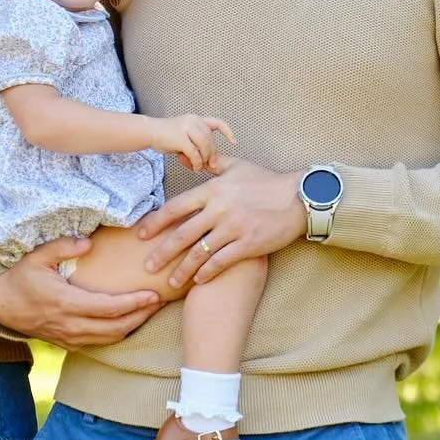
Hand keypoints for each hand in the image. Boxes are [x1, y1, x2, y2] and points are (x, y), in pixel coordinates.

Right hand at [0, 236, 161, 348]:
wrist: (2, 307)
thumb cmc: (22, 278)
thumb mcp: (37, 256)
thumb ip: (63, 247)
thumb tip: (89, 242)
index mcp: (66, 303)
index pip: (108, 308)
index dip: (134, 303)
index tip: (152, 294)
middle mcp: (71, 324)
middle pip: (116, 327)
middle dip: (141, 315)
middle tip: (160, 302)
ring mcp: (70, 337)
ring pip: (110, 338)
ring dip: (133, 326)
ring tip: (150, 311)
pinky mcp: (69, 343)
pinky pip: (100, 342)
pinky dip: (118, 333)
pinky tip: (129, 321)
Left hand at [136, 158, 304, 287]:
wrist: (298, 198)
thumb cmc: (267, 181)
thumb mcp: (238, 166)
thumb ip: (214, 164)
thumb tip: (194, 157)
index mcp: (213, 190)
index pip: (177, 207)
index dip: (156, 222)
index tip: (141, 234)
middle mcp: (219, 209)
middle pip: (183, 234)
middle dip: (163, 252)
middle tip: (147, 265)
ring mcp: (234, 228)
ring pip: (200, 252)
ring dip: (183, 269)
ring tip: (171, 283)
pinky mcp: (248, 244)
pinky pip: (222, 261)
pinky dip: (208, 273)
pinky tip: (198, 282)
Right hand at [146, 114, 234, 171]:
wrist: (149, 132)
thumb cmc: (166, 136)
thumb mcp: (184, 135)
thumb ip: (197, 143)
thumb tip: (209, 161)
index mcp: (196, 119)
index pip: (217, 123)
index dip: (227, 132)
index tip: (234, 142)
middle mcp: (193, 121)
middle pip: (210, 140)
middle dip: (212, 155)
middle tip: (209, 165)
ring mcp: (187, 128)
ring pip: (205, 146)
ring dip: (204, 159)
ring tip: (200, 167)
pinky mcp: (181, 138)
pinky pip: (194, 153)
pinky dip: (196, 162)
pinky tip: (194, 167)